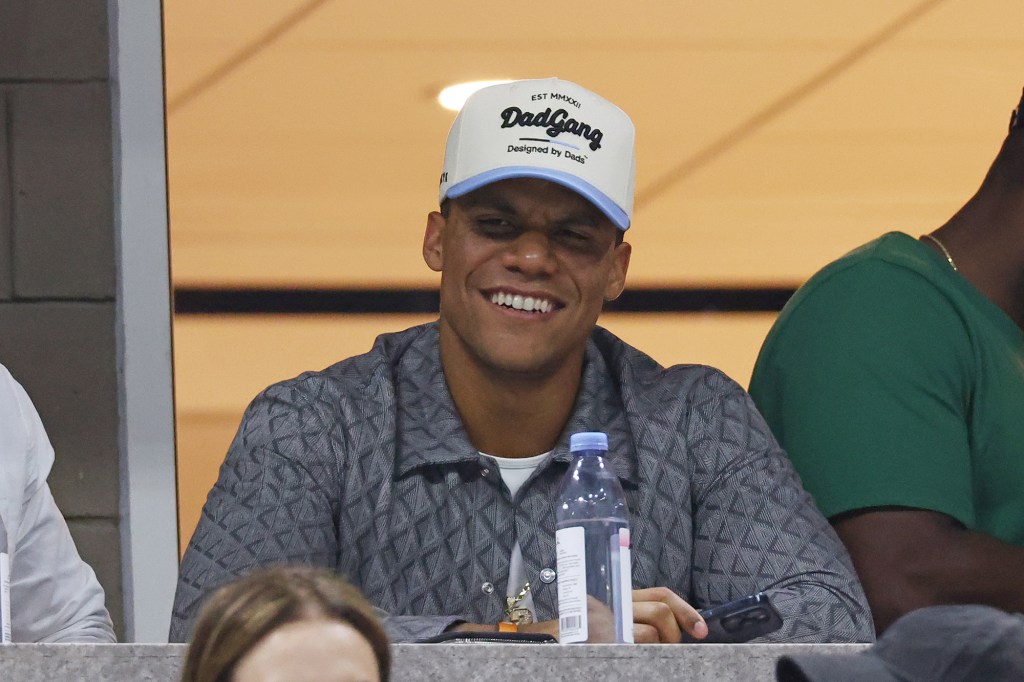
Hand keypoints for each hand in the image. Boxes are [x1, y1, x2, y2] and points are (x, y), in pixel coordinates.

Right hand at [451, 586, 706, 642]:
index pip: (660, 595)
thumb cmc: (572, 635)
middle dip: (675, 634)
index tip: (702, 629)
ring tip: (647, 657)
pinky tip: (639, 660)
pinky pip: (635, 653)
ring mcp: (604, 627)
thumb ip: (632, 616)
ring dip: (658, 651)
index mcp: (616, 595)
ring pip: (650, 637)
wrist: (535, 643)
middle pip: (659, 613)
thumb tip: (674, 629)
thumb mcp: (605, 617)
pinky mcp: (601, 644)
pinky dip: (645, 658)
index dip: (686, 609)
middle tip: (670, 647)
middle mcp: (610, 606)